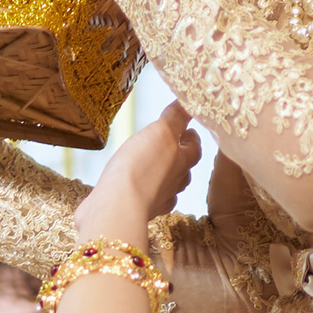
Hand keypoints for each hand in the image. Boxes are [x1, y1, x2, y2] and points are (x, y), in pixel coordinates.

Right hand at [75, 104, 198, 246]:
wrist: (117, 208)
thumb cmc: (141, 168)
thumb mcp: (161, 132)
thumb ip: (176, 117)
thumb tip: (191, 101)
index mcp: (181, 162)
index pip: (195, 149)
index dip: (193, 138)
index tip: (189, 130)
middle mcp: (173, 183)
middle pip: (183, 171)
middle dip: (180, 159)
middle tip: (174, 146)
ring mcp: (155, 200)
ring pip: (167, 188)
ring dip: (164, 178)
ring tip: (154, 167)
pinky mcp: (135, 211)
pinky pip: (145, 201)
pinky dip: (143, 193)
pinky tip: (134, 189)